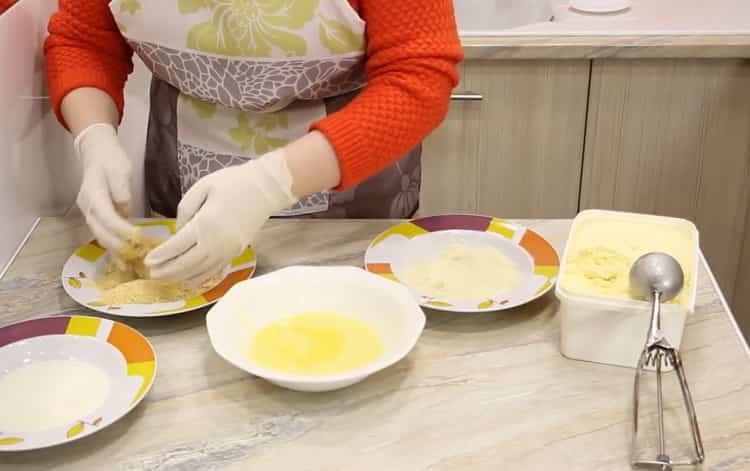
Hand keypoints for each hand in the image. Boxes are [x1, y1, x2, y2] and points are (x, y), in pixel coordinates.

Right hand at [75, 123, 136, 253]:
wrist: (96, 151)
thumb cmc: (111, 159)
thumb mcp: (120, 169)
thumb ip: (121, 189)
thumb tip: (126, 208)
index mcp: (93, 194)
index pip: (107, 217)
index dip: (121, 230)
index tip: (138, 239)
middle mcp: (87, 207)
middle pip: (100, 231)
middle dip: (118, 246)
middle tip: (136, 258)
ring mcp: (89, 212)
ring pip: (100, 236)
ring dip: (114, 251)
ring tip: (129, 266)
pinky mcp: (95, 216)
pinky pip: (102, 234)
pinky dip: (112, 247)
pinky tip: (122, 261)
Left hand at [145, 149, 297, 283]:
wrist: (265, 189)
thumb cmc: (233, 183)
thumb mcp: (203, 187)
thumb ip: (185, 209)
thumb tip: (178, 230)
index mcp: (205, 224)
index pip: (177, 246)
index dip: (161, 255)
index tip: (147, 261)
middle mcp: (215, 242)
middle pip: (186, 263)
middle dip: (167, 271)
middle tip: (152, 274)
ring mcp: (227, 250)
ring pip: (200, 271)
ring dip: (181, 277)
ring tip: (165, 279)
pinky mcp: (236, 252)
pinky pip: (215, 270)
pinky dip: (200, 277)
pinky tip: (189, 280)